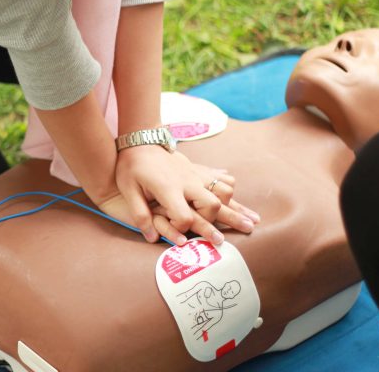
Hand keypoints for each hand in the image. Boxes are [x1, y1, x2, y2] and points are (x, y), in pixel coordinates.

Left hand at [109, 145, 258, 244]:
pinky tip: (235, 199)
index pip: (184, 217)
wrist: (140, 140)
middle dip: (220, 221)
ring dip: (232, 206)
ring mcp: (195, 174)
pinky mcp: (198, 170)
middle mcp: (187, 181)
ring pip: (224, 190)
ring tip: (249, 220)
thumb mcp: (129, 190)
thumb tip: (152, 239)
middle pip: (212, 204)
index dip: (181, 228)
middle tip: (228, 236)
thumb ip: (140, 215)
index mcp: (169, 188)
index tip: (175, 231)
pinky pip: (222, 178)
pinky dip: (229, 189)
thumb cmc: (131, 166)